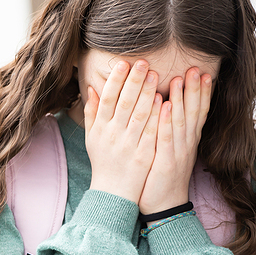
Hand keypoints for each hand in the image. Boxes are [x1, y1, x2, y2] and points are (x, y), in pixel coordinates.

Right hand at [85, 59, 161, 203]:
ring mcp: (128, 144)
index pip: (107, 98)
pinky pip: (150, 132)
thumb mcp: (92, 137)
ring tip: (156, 74)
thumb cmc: (103, 162)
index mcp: (100, 128)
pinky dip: (156, 116)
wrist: (112, 192)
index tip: (124, 63)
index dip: (115, 80)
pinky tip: (164, 100)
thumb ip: (92, 112)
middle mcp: (112, 134)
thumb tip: (91, 88)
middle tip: (143, 62)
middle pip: (124, 102)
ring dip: (147, 93)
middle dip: (133, 81)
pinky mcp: (143, 154)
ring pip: (138, 114)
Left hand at [138, 67, 212, 214]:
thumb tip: (167, 108)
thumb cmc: (162, 177)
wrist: (164, 206)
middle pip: (193, 112)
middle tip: (196, 68)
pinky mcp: (165, 162)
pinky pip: (165, 139)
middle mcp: (186, 144)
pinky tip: (163, 107)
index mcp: (187, 141)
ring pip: (181, 121)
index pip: (198, 112)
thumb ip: (170, 130)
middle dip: (195, 89)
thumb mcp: (169, 150)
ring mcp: (177, 153)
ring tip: (180, 79)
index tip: (204, 73)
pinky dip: (165, 122)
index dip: (202, 93)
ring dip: (181, 99)